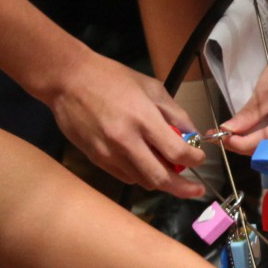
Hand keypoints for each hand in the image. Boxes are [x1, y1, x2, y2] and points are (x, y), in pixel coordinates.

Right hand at [39, 48, 206, 195]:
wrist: (68, 81)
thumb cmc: (110, 78)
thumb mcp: (151, 87)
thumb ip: (175, 113)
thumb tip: (192, 134)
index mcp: (143, 118)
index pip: (176, 152)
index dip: (194, 160)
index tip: (199, 158)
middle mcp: (126, 140)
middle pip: (161, 178)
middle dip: (183, 188)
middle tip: (195, 189)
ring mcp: (109, 153)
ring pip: (143, 182)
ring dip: (161, 181)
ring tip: (169, 171)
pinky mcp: (96, 159)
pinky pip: (126, 177)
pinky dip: (141, 175)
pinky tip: (145, 164)